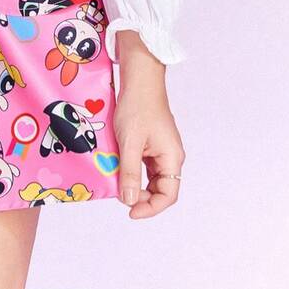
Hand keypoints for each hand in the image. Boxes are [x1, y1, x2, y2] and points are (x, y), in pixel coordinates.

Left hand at [113, 34, 184, 218]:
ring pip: (151, 177)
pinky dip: (132, 169)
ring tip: (116, 181)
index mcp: (172, 158)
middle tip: (120, 195)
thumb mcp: (130, 142)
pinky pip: (144, 164)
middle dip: (141, 196)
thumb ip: (129, 172)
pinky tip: (117, 166)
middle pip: (160, 189)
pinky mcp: (152, 142)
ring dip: (135, 182)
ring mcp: (161, 149)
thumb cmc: (137, 107)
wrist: (139, 78)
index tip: (129, 211)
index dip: (150, 208)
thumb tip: (129, 201)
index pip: (168, 196)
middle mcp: (170, 156)